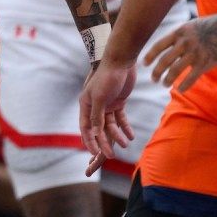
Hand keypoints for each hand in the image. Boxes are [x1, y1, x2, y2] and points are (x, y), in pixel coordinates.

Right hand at [78, 60, 135, 174]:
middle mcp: (95, 106)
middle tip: (111, 155)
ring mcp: (107, 105)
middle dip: (104, 143)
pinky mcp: (118, 102)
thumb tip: (94, 133)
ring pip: (111, 125)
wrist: (122, 61)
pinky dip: (125, 127)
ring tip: (126, 143)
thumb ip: (97, 115)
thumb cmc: (107, 76)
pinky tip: (130, 136)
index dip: (89, 141)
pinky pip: (121, 119)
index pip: (86, 127)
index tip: (95, 154)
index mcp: (86, 104)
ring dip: (117, 135)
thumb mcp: (100, 97)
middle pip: (98, 129)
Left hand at [144, 16, 216, 92]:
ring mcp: (195, 53)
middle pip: (164, 60)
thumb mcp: (191, 26)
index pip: (159, 46)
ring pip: (175, 71)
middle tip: (154, 79)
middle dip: (156, 72)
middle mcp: (184, 43)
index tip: (144, 64)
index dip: (150, 56)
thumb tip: (168, 44)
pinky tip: (180, 90)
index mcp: (179, 33)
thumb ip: (180, 35)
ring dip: (167, 79)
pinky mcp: (206, 63)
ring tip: (164, 84)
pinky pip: (191, 78)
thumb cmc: (211, 26)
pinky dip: (184, 86)